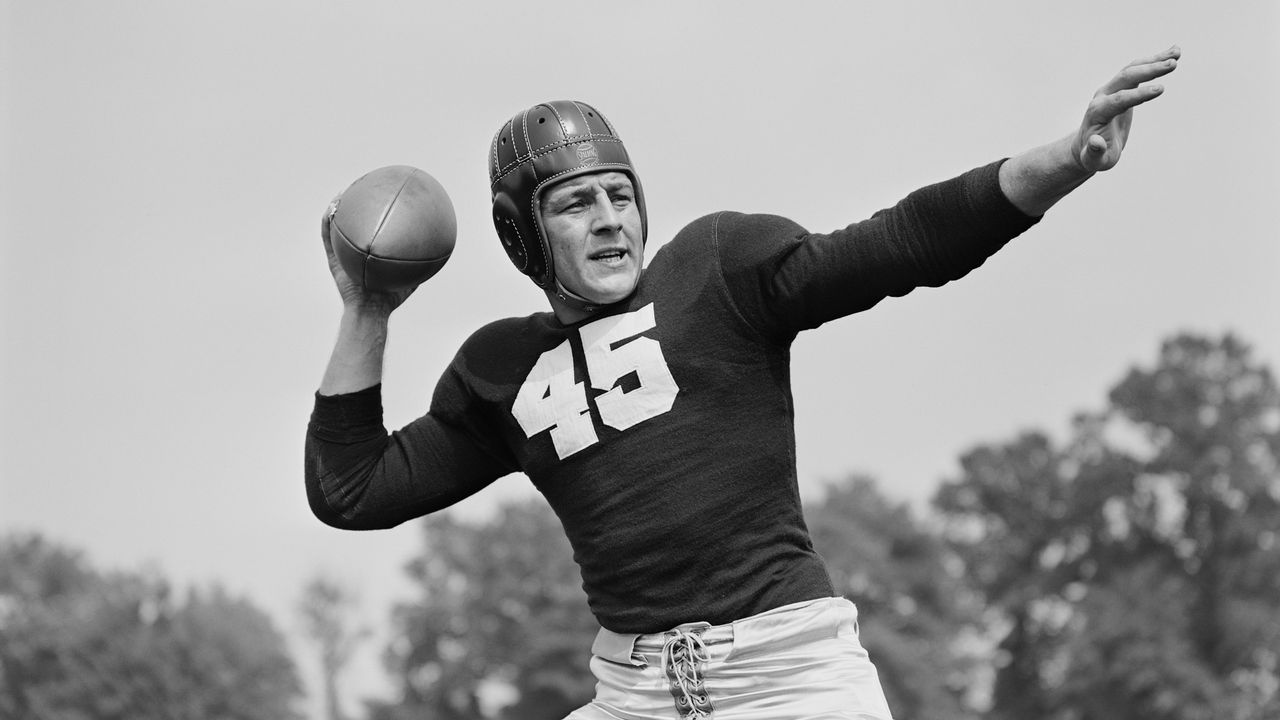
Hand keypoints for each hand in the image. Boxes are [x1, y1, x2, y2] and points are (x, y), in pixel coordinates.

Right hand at [321, 194, 414, 313]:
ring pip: (336, 228)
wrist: (370, 308)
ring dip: (337, 210)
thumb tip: (437, 256)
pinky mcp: (333, 260)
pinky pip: (327, 238)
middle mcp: (356, 253)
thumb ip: (421, 267)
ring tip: (342, 194)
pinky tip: (331, 209)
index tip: (380, 200)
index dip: (374, 217)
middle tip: (361, 191)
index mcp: (372, 256)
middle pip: (354, 227)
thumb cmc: (390, 298)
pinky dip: (327, 223)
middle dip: (355, 209)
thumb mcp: (410, 279)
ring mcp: (343, 255)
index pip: (372, 233)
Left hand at [1073, 46, 1179, 171]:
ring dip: (1154, 60)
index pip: (1119, 100)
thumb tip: (1096, 143)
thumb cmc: (1094, 156)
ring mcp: (1110, 89)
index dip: (1139, 94)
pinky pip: (1137, 70)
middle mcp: (1102, 96)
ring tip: (1177, 53)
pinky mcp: (1121, 88)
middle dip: (1149, 70)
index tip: (1161, 89)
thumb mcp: (1094, 160)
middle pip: (1125, 77)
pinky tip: (1173, 54)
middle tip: (1173, 64)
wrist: (1088, 147)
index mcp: (1097, 113)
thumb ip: (1094, 152)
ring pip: (1132, 69)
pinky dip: (1153, 62)